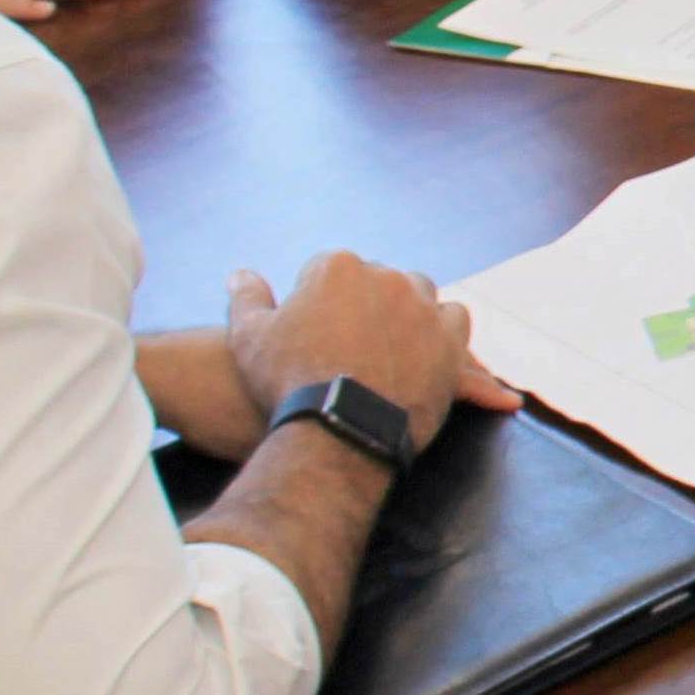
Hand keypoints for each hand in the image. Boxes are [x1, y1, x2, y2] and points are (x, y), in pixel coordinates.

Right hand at [223, 254, 513, 462]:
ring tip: (392, 345)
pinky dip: (443, 332)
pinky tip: (429, 350)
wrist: (337, 427)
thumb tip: (240, 273)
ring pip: (420, 295)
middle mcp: (385, 276)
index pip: (332, 270)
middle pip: (379, 280)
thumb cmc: (287, 382)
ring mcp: (422, 305)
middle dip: (368, 303)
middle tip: (354, 343)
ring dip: (409, 312)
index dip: (322, 299)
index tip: (317, 330)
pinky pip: (453, 321)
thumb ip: (247, 299)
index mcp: (338, 267)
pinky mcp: (449, 337)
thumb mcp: (249, 338)